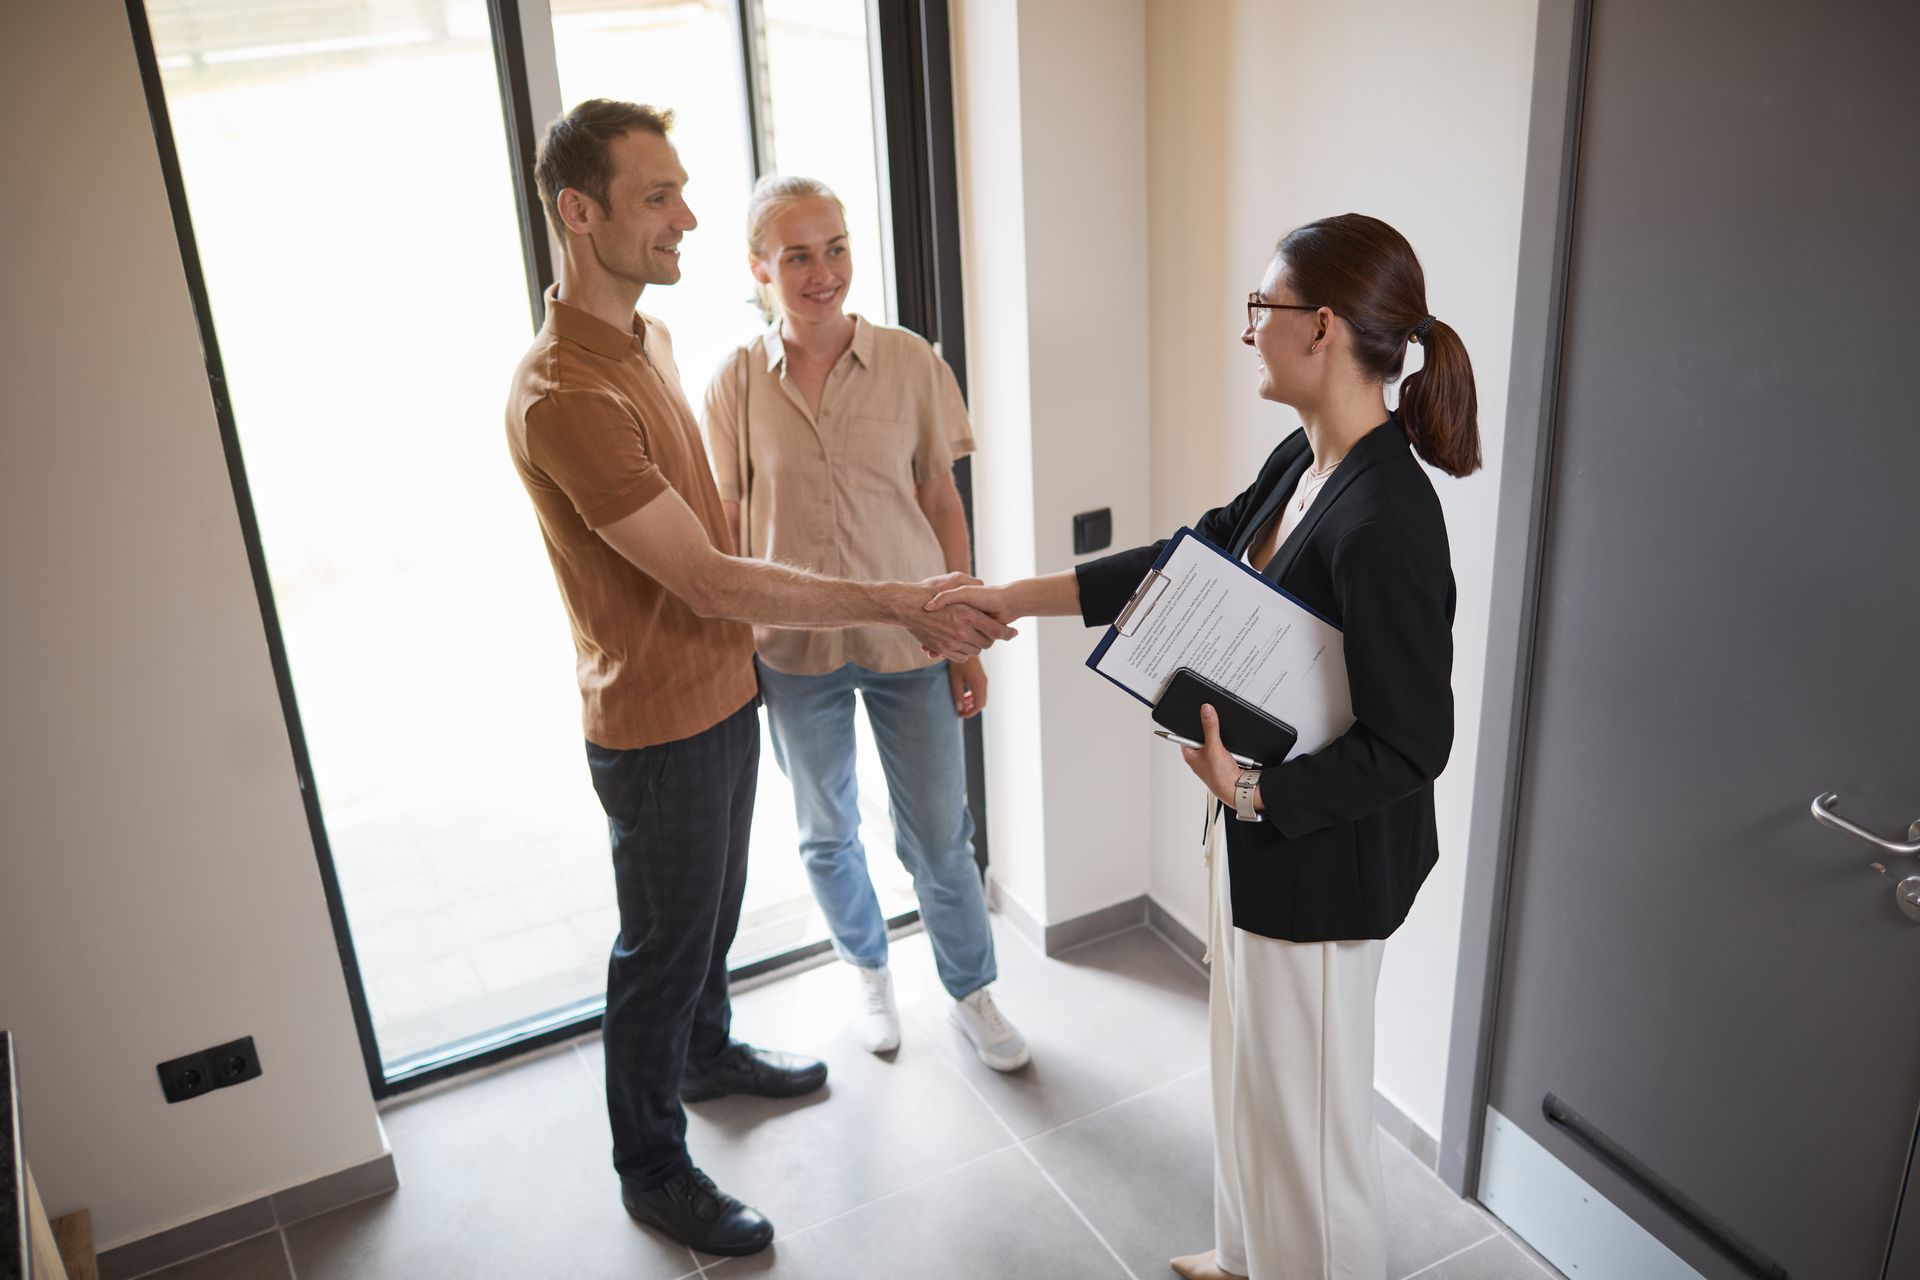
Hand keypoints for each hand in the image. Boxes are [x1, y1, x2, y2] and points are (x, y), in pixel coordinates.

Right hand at [891, 578, 1015, 661]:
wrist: (905, 606)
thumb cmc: (928, 590)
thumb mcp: (952, 580)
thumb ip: (971, 582)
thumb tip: (983, 584)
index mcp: (968, 615)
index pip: (996, 630)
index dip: (1007, 633)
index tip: (1013, 633)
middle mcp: (962, 632)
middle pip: (987, 643)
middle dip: (989, 638)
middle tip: (988, 631)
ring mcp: (951, 643)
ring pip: (974, 650)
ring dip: (975, 644)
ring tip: (972, 633)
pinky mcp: (942, 650)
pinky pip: (961, 656)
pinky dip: (963, 650)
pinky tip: (960, 640)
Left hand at [948, 656, 987, 717]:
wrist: (964, 648)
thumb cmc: (958, 663)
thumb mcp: (955, 680)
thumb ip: (958, 695)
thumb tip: (959, 709)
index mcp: (979, 685)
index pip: (978, 705)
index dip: (970, 713)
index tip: (960, 715)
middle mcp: (984, 683)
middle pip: (981, 703)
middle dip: (971, 709)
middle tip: (960, 712)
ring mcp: (983, 679)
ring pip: (981, 697)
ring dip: (972, 703)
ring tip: (961, 703)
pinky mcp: (981, 677)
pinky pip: (980, 691)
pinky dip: (973, 697)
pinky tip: (964, 695)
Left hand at [1179, 705, 1246, 806]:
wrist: (1238, 790)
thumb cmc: (1220, 778)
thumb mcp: (1213, 747)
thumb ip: (1210, 727)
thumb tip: (1206, 710)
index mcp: (1190, 754)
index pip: (1185, 733)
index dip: (1192, 724)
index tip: (1198, 715)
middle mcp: (1199, 756)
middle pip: (1204, 735)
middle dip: (1213, 733)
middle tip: (1217, 739)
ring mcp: (1212, 759)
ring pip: (1217, 741)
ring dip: (1224, 743)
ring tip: (1226, 751)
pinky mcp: (1223, 760)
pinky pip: (1227, 747)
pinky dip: (1231, 748)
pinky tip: (1233, 755)